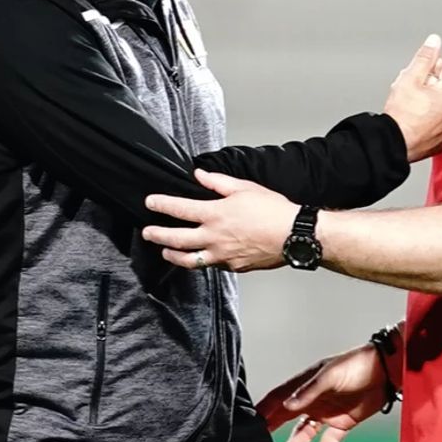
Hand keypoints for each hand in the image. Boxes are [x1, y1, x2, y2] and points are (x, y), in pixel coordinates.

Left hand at [143, 173, 295, 271]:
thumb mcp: (245, 188)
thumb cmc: (273, 211)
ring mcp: (222, 255)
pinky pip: (210, 265)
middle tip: (148, 233)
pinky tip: (197, 258)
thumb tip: (200, 175)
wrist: (293, 235)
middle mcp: (214, 237)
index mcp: (215, 214)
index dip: (161, 205)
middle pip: (176, 239)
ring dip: (173, 255)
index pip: (179, 209)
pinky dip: (200, 262)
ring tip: (165, 252)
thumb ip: (218, 182)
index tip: (150, 202)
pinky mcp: (232, 266)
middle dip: (157, 235)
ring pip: (188, 259)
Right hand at [264, 344, 389, 441]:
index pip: (279, 398)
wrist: (386, 371)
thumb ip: (308, 392)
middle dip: (272, 430)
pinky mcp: (343, 423)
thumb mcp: (330, 375)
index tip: (249, 423)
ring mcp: (327, 412)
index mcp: (305, 384)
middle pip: (287, 417)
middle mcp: (313, 400)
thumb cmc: (355, 366)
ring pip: (306, 432)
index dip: (264, 409)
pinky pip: (329, 440)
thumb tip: (286, 406)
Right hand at [383, 34, 441, 162]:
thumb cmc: (401, 116)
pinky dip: (431, 120)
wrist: (393, 144)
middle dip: (430, 85)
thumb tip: (434, 41)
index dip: (431, 67)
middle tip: (412, 90)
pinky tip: (416, 119)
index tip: (419, 72)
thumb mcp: (409, 78)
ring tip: (412, 106)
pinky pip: (440, 123)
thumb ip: (424, 57)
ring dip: (431, 103)